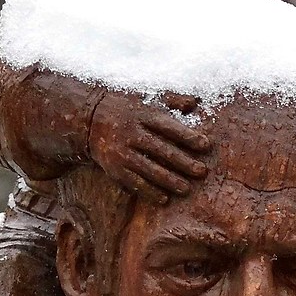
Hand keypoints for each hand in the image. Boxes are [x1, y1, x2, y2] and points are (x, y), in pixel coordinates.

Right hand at [89, 92, 210, 202]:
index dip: (188, 136)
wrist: (90, 118)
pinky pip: (133, 182)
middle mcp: (131, 134)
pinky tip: (164, 198)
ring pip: (148, 169)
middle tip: (202, 172)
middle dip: (183, 162)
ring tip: (186, 189)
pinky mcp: (114, 168)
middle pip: (161, 150)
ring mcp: (121, 152)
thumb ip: (172, 100)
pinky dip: (149, 191)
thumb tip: (194, 103)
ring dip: (168, 181)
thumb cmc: (127, 106)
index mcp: (142, 115)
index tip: (206, 145)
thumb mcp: (148, 97)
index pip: (168, 127)